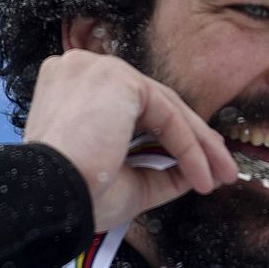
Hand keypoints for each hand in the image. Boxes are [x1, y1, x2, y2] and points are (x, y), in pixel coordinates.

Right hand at [22, 50, 238, 232]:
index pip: (135, 110)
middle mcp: (81, 70)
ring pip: (166, 108)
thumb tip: (194, 172)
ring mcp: (97, 68)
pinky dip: (189, 146)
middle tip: (220, 172)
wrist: (48, 199)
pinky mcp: (117, 77)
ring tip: (219, 175)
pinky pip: (167, 114)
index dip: (171, 139)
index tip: (199, 170)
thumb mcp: (126, 182)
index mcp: (72, 90)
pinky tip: (201, 174)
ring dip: (199, 145)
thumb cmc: (74, 195)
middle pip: (155, 105)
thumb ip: (160, 171)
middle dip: (194, 142)